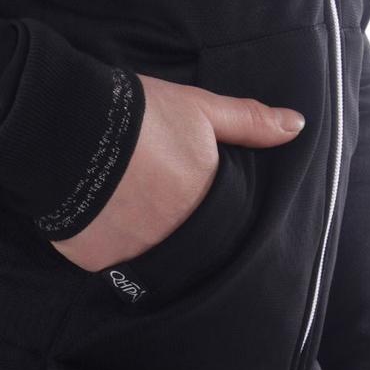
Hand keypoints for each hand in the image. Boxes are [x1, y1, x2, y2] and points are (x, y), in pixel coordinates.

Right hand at [51, 74, 305, 271]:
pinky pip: (104, 260)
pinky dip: (101, 243)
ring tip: (120, 205)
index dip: (201, 210)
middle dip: (168, 226)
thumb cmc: (140, 114)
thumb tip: (297, 127)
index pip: (217, 226)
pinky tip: (94, 216)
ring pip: (142, 257)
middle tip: (147, 198)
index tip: (182, 194)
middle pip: (179, 245)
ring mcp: (132, 254)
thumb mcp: (199, 109)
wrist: (71, 125)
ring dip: (136, 238)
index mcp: (203, 205)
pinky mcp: (95, 259)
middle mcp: (173, 239)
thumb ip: (249, 122)